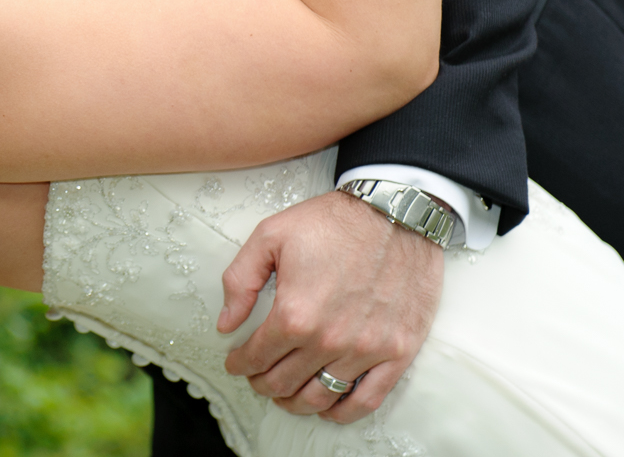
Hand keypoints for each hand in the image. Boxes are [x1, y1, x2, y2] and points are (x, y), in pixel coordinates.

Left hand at [218, 191, 442, 422]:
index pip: (256, 356)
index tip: (235, 362)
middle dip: (262, 383)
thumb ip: (240, 281)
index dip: (240, 363)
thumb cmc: (332, 221)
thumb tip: (226, 324)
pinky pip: (366, 400)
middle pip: (284, 382)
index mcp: (294, 313)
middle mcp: (328, 339)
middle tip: (257, 377)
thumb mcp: (270, 236)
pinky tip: (327, 407)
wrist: (396, 211)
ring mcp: (365, 350)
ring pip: (320, 397)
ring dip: (296, 402)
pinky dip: (342, 411)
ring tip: (286, 394)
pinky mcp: (397, 352)